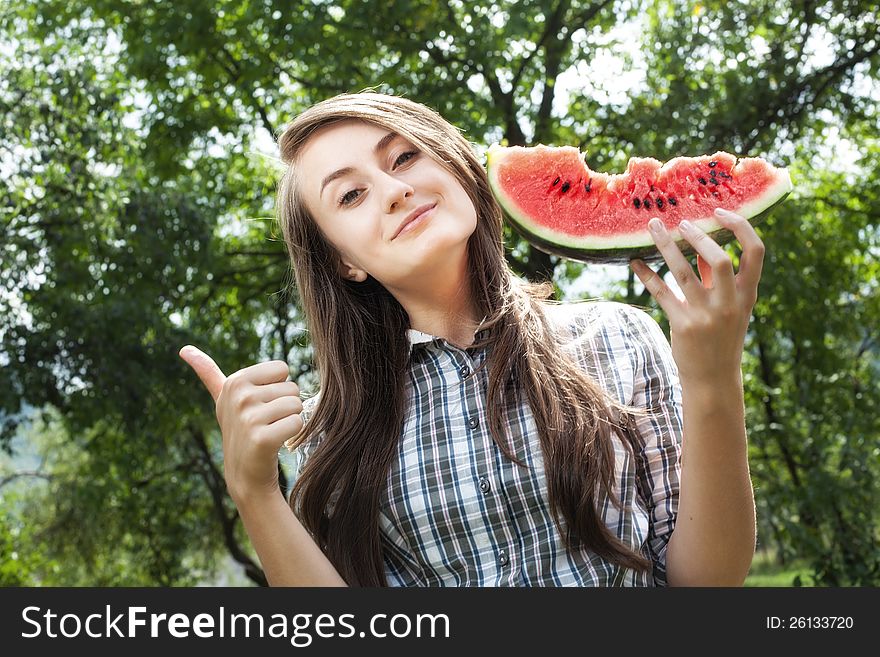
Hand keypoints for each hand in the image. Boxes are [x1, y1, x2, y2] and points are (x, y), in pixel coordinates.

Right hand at [178, 346, 302, 501]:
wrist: (244, 472)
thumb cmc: (240, 428)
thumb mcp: (222, 397)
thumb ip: (208, 371)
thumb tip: (184, 348)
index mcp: (235, 381)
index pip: (282, 369)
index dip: (277, 387)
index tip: (260, 403)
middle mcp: (239, 396)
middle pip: (292, 387)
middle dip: (284, 405)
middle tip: (266, 422)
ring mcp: (249, 417)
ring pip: (296, 405)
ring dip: (289, 419)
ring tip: (270, 431)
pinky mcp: (262, 438)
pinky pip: (297, 422)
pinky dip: (293, 434)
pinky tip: (276, 443)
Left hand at [629, 208, 764, 384]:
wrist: (713, 379)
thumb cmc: (721, 338)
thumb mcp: (730, 308)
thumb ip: (716, 278)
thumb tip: (701, 246)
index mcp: (746, 294)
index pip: (755, 252)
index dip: (740, 227)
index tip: (719, 212)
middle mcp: (729, 303)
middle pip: (718, 259)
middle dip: (698, 237)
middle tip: (680, 222)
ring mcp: (705, 315)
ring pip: (682, 272)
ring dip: (666, 245)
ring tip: (653, 227)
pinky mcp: (682, 324)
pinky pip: (661, 292)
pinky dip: (646, 274)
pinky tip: (635, 262)